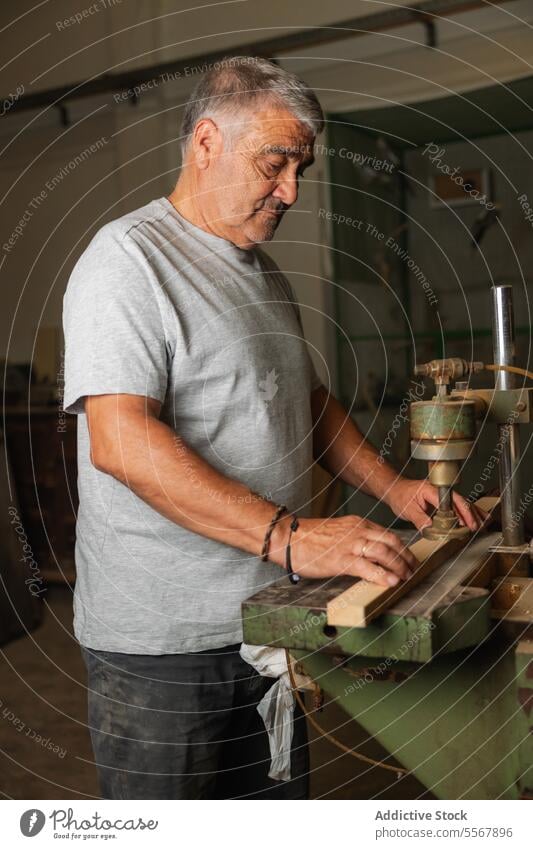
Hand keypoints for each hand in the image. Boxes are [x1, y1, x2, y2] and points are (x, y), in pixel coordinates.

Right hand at [272, 514, 418, 587]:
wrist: (289, 538)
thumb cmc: (310, 538)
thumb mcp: (338, 532)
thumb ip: (355, 540)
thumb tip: (371, 556)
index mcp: (358, 523)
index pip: (388, 533)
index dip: (402, 547)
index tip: (408, 559)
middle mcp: (357, 531)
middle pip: (392, 541)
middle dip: (406, 557)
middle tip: (413, 569)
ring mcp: (350, 545)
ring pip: (384, 552)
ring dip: (399, 566)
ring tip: (405, 577)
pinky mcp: (341, 560)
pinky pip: (368, 567)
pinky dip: (382, 575)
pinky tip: (390, 582)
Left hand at [385, 477, 484, 531]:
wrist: (395, 489)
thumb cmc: (400, 495)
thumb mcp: (407, 509)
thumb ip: (419, 519)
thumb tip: (430, 529)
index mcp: (431, 489)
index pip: (451, 501)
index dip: (462, 512)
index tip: (467, 523)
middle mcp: (439, 490)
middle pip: (460, 501)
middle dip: (471, 514)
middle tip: (477, 527)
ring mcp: (442, 494)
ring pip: (461, 503)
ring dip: (472, 513)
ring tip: (482, 524)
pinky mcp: (442, 499)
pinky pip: (457, 505)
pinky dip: (467, 512)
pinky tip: (475, 518)